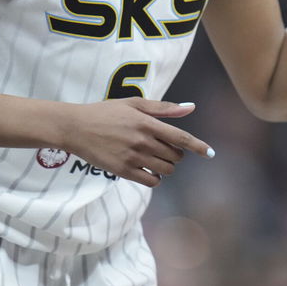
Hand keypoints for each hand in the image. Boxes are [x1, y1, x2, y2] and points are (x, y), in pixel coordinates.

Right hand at [62, 98, 213, 186]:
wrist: (75, 127)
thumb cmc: (106, 112)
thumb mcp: (134, 104)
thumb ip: (164, 108)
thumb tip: (191, 107)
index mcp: (147, 123)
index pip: (181, 138)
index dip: (199, 147)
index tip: (210, 153)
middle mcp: (142, 141)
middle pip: (175, 156)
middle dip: (175, 154)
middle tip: (164, 148)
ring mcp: (133, 157)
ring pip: (165, 170)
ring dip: (167, 167)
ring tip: (156, 159)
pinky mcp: (123, 171)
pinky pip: (151, 181)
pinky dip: (156, 178)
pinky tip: (149, 170)